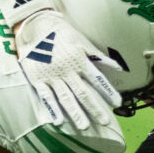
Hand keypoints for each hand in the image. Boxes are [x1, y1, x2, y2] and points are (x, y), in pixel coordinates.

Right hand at [15, 9, 122, 133]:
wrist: (35, 26)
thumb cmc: (61, 34)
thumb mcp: (81, 41)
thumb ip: (98, 56)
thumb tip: (117, 66)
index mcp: (79, 60)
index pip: (97, 79)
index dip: (107, 91)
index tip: (117, 104)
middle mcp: (67, 70)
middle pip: (83, 92)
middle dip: (95, 108)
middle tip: (105, 121)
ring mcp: (52, 76)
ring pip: (65, 97)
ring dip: (75, 113)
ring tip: (84, 126)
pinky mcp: (38, 79)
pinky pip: (46, 96)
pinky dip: (52, 109)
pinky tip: (59, 121)